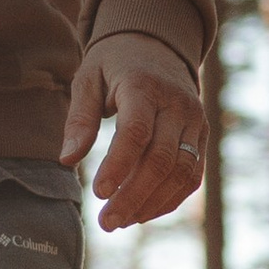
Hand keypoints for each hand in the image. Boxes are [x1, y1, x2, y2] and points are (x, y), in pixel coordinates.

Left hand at [61, 31, 205, 230]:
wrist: (156, 46)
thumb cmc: (114, 65)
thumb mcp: (88, 80)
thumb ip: (79, 120)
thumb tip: (67, 160)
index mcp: (144, 86)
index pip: (136, 131)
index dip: (118, 166)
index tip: (98, 194)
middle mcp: (177, 105)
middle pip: (163, 158)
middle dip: (134, 195)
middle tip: (106, 222)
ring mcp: (195, 121)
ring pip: (183, 171)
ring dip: (152, 203)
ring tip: (120, 222)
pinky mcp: (201, 136)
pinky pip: (192, 175)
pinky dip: (169, 199)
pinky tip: (141, 213)